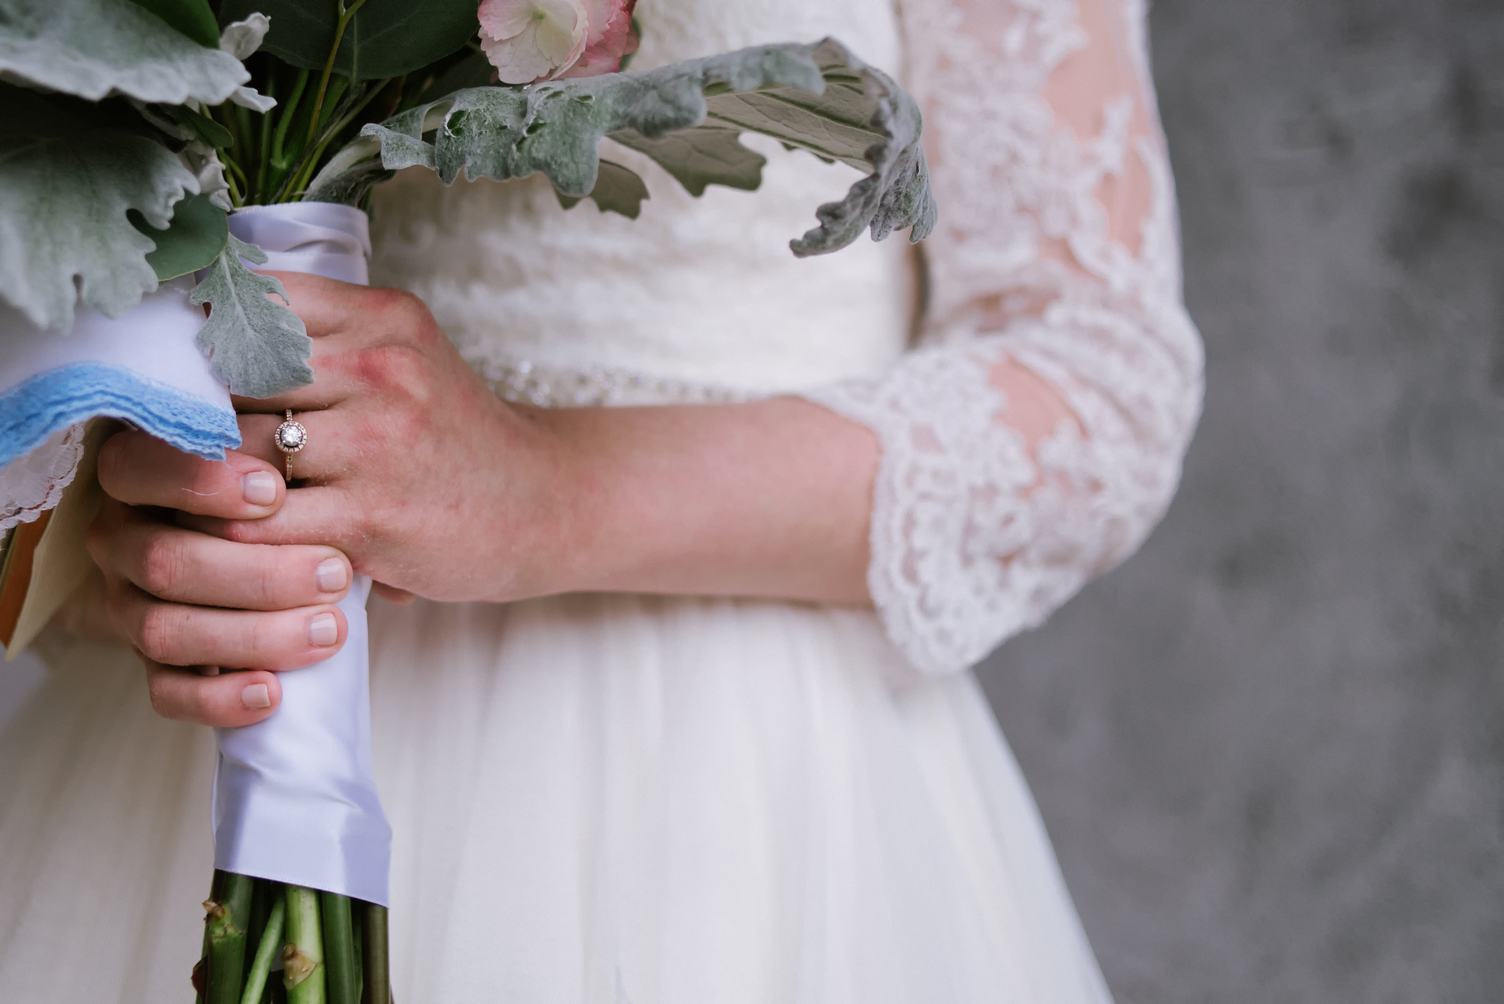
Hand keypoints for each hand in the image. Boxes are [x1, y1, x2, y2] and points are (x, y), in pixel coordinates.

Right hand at [85, 435, 354, 726]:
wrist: (256, 562)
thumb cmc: (271, 499)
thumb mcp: (271, 468)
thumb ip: (282, 463)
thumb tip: (339, 464)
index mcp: (136, 481)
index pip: (136, 467)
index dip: (199, 481)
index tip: (274, 491)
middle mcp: (122, 544)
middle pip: (165, 562)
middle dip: (258, 572)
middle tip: (334, 574)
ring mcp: (129, 608)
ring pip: (166, 631)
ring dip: (253, 636)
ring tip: (328, 631)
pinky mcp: (151, 666)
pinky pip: (167, 693)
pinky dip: (218, 699)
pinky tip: (273, 693)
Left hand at [183, 273, 579, 603]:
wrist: (543, 505)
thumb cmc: (453, 436)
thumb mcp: (404, 357)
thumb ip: (320, 338)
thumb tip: (195, 320)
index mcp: (381, 318)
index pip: (249, 302)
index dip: (193, 336)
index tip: (166, 368)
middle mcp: (381, 369)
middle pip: (226, 377)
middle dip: (181, 415)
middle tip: (150, 441)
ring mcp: (379, 444)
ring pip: (234, 454)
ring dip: (196, 484)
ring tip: (178, 497)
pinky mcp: (375, 517)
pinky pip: (264, 525)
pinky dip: (233, 538)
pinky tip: (226, 541)